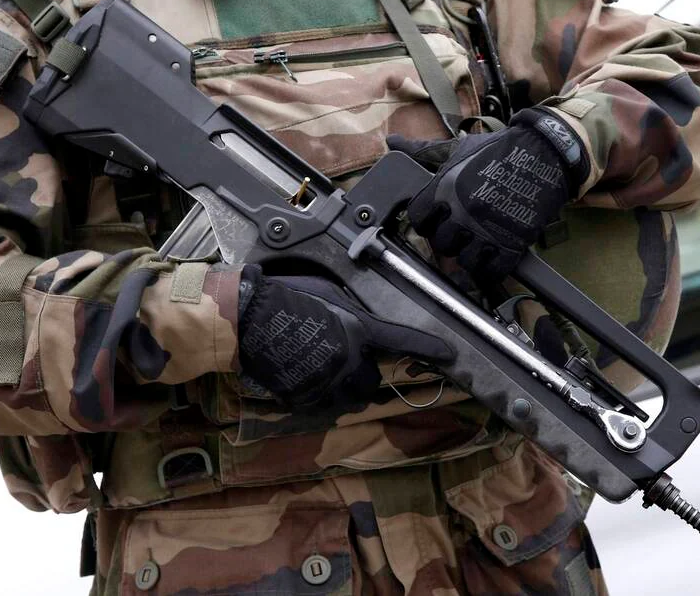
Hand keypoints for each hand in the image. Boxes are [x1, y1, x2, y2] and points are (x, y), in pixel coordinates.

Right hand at [237, 266, 452, 408]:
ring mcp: (329, 382)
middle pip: (372, 381)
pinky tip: (302, 379)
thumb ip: (351, 313)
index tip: (450, 355)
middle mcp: (351, 359)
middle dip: (363, 373)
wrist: (248, 319)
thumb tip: (361, 322)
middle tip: (343, 360)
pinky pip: (322, 406)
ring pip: (350, 398)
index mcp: (359, 329)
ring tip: (322, 373)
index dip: (428, 349)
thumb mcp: (328, 293)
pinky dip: (318, 397)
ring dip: (344, 390)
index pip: (403, 341)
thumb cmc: (287, 296)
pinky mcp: (307, 398)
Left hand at [387, 107, 587, 279]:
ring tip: (477, 244)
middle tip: (460, 231)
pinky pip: (493, 271)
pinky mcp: (512, 243)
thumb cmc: (498, 149)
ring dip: (469, 256)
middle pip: (440, 243)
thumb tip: (392, 143)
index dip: (426, 220)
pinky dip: (492, 268)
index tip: (436, 218)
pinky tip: (494, 255)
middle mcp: (463, 211)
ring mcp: (488, 229)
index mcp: (445, 188)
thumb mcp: (458, 148)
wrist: (545, 152)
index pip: (418, 219)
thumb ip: (423, 150)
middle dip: (448, 238)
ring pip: (464, 261)